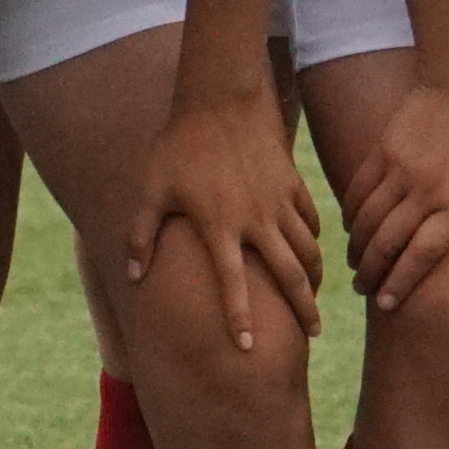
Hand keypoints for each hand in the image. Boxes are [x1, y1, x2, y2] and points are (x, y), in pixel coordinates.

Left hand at [138, 91, 324, 359]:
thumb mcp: (152, 190)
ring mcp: (278, 201)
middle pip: (289, 275)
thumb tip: (132, 276)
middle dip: (303, 309)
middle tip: (312, 336)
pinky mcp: (292, 183)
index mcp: (220, 227)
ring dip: (314, 277)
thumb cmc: (179, 145)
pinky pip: (311, 220)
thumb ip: (141, 235)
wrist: (219, 99)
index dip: (240, 319)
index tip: (248, 350)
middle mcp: (256, 220)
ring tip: (315, 298)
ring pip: (308, 249)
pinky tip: (311, 250)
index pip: (233, 285)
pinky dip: (314, 240)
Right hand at [341, 71, 448, 311]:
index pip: (423, 255)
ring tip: (355, 266)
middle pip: (388, 243)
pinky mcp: (384, 150)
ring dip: (357, 248)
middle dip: (371, 274)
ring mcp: (401, 169)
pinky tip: (351, 230)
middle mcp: (427, 190)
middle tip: (364, 291)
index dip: (401, 283)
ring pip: (367, 220)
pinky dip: (351, 215)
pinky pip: (359, 191)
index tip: (387, 304)